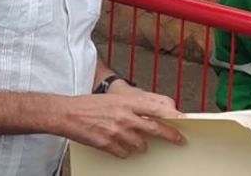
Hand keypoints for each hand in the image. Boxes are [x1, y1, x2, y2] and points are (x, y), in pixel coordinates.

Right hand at [57, 91, 183, 157]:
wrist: (67, 114)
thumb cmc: (90, 105)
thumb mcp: (115, 98)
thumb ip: (135, 104)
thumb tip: (155, 110)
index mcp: (127, 102)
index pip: (156, 108)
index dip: (172, 115)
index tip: (183, 120)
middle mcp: (124, 116)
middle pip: (155, 128)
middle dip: (170, 136)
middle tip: (179, 140)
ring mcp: (116, 131)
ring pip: (141, 145)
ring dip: (141, 145)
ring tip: (133, 139)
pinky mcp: (108, 144)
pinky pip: (125, 153)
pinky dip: (124, 151)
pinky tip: (118, 144)